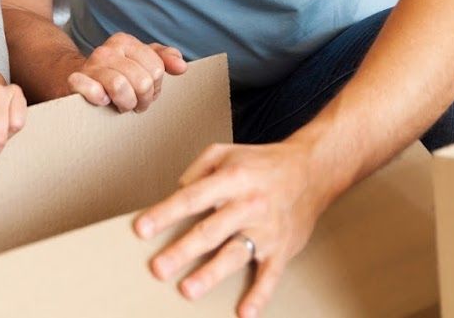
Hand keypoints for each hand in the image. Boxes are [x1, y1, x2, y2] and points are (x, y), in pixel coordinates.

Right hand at [67, 33, 186, 111]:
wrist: (76, 80)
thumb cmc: (116, 74)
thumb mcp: (141, 62)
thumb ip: (163, 59)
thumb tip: (181, 66)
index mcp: (125, 42)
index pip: (156, 69)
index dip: (154, 86)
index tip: (145, 90)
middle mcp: (107, 50)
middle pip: (142, 81)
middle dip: (142, 99)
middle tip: (134, 101)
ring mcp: (90, 65)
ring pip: (120, 87)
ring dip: (124, 103)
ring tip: (121, 104)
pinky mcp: (75, 81)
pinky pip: (92, 91)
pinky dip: (99, 99)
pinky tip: (101, 101)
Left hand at [133, 140, 335, 317]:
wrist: (311, 171)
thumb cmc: (264, 164)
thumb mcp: (226, 152)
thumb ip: (197, 169)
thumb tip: (177, 192)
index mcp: (232, 179)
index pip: (192, 197)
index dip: (165, 213)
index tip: (142, 228)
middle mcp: (249, 205)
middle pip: (211, 230)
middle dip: (182, 250)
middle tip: (159, 267)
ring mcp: (266, 229)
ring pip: (235, 254)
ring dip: (211, 273)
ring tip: (189, 289)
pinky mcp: (282, 249)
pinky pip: (270, 275)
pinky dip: (259, 295)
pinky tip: (245, 312)